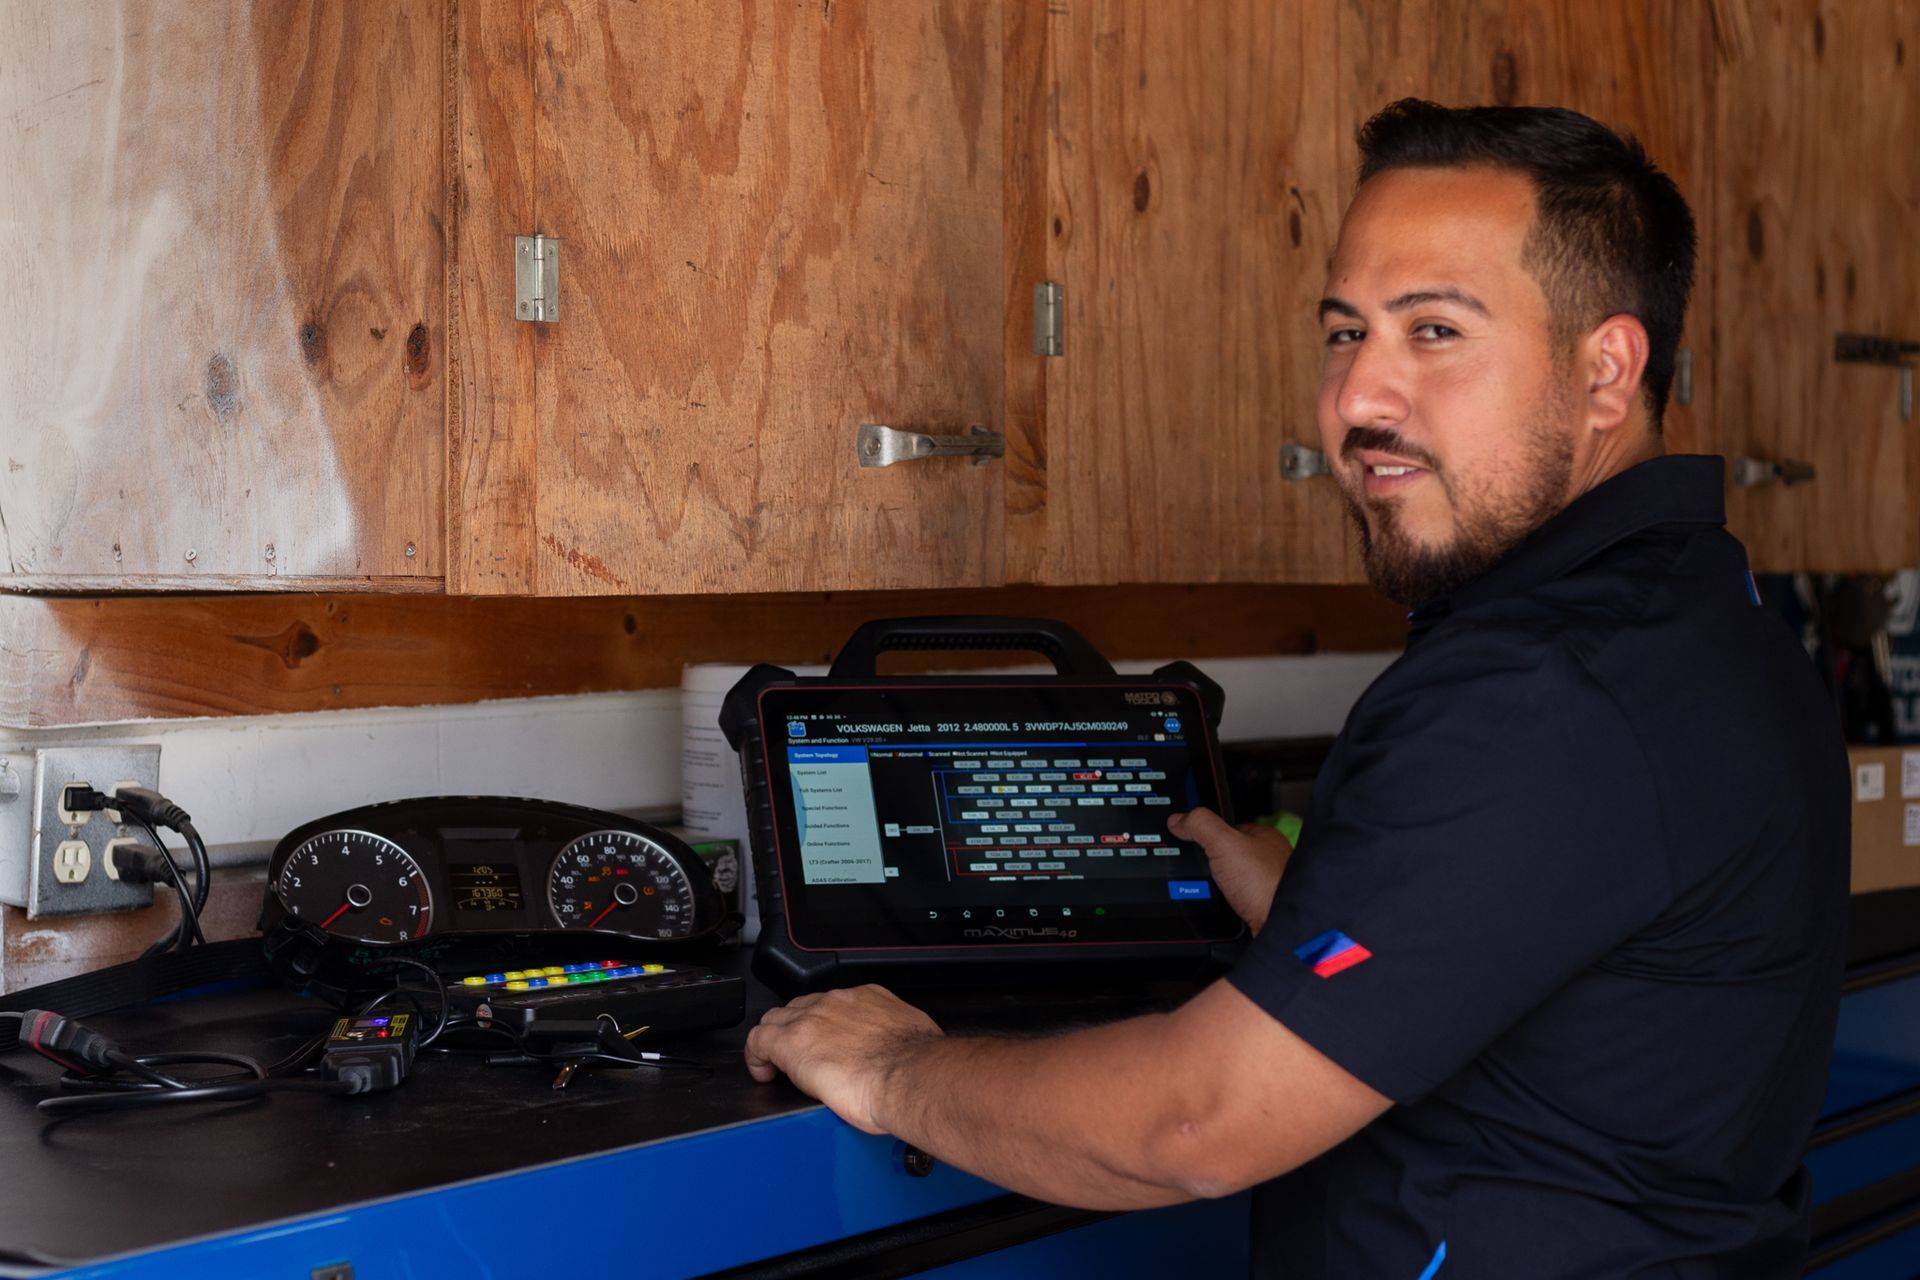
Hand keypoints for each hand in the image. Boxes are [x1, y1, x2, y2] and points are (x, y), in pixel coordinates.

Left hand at [745, 985, 942, 1133]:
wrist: (906, 1075)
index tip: (828, 1044)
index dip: (825, 1025)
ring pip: (777, 1019)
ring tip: (779, 1065)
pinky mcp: (791, 1042)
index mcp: (867, 999)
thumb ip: (898, 1039)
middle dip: (798, 1029)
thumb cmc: (915, 1066)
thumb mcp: (913, 1038)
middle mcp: (837, 1002)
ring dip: (777, 1040)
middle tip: (803, 1058)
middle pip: (801, 1007)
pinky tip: (764, 1072)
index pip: (834, 1005)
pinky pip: (758, 1041)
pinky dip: (757, 1056)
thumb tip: (903, 1053)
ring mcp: (811, 1019)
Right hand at [1167, 808, 1292, 934]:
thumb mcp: (1225, 843)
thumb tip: (1179, 819)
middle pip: (1229, 854)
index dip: (1208, 829)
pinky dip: (1223, 903)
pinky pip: (1234, 902)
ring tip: (1198, 886)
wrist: (1281, 924)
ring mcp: (1263, 886)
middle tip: (1190, 864)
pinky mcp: (1259, 908)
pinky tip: (1214, 904)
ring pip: (1231, 880)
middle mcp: (1266, 861)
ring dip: (1216, 885)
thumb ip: (1201, 826)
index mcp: (1263, 838)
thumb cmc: (1266, 882)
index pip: (1230, 826)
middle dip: (1210, 860)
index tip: (1188, 834)